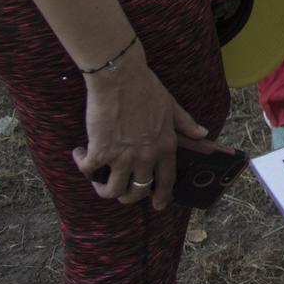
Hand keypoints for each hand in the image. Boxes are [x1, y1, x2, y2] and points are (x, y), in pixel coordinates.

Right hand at [72, 50, 210, 209]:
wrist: (120, 77)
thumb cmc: (146, 88)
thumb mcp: (172, 106)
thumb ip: (186, 123)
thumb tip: (203, 134)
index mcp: (165, 146)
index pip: (167, 180)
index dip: (162, 196)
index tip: (158, 206)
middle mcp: (146, 156)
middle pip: (137, 192)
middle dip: (127, 197)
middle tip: (118, 190)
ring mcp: (123, 156)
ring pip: (113, 190)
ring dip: (102, 188)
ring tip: (96, 177)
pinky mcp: (100, 150)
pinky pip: (89, 171)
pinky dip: (82, 166)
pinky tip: (80, 155)